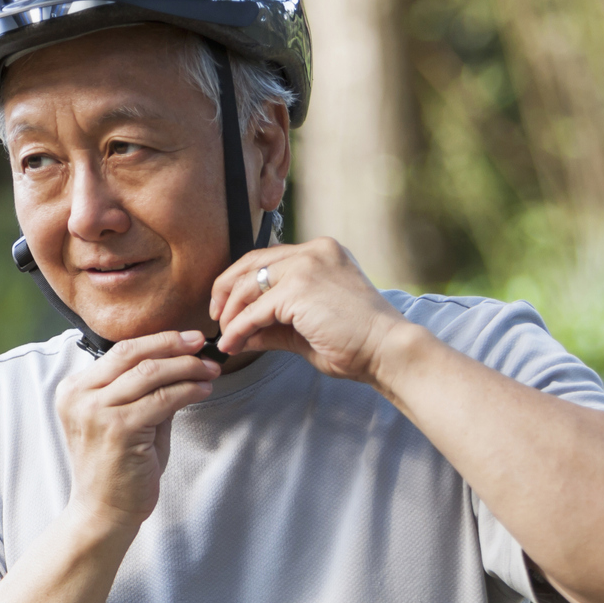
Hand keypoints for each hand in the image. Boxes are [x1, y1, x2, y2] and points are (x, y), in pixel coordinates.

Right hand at [56, 329, 219, 527]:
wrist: (103, 511)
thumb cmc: (116, 468)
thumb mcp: (123, 420)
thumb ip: (143, 391)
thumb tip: (181, 362)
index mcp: (74, 389)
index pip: (121, 350)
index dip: (158, 340)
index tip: (187, 338)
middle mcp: (80, 396)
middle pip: (133, 353)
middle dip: (173, 344)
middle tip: (202, 343)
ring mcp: (97, 411)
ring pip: (150, 372)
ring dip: (187, 367)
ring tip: (210, 369)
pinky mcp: (119, 428)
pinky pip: (163, 398)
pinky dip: (188, 390)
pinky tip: (203, 389)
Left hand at [210, 238, 412, 384]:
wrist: (387, 351)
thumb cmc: (356, 343)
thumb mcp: (306, 328)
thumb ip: (273, 325)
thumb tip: (239, 334)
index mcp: (321, 253)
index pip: (267, 258)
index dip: (240, 281)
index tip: (226, 307)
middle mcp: (313, 251)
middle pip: (251, 263)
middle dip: (226, 292)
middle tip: (216, 319)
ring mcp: (307, 265)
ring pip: (249, 286)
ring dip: (231, 315)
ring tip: (226, 339)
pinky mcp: (299, 288)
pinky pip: (255, 310)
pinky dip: (239, 328)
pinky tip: (234, 345)